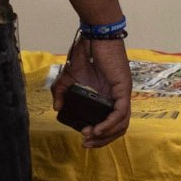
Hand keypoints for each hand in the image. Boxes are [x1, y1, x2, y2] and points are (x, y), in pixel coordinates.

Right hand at [52, 34, 131, 148]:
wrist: (93, 37)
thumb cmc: (85, 53)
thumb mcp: (69, 76)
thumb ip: (62, 92)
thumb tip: (57, 109)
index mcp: (108, 98)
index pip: (111, 124)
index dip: (100, 136)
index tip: (84, 138)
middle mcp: (118, 98)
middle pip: (118, 128)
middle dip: (102, 140)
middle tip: (86, 143)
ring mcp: (123, 94)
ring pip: (121, 123)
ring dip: (106, 135)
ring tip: (89, 137)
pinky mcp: (123, 89)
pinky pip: (121, 112)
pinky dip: (109, 124)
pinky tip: (98, 129)